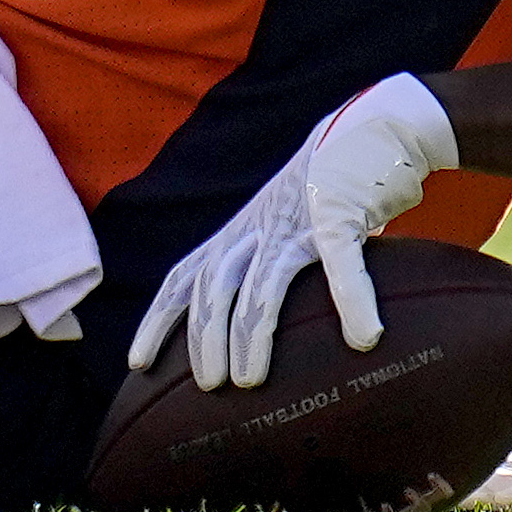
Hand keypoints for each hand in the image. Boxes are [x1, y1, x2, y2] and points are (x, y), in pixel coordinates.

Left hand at [127, 71, 456, 390]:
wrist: (372, 126)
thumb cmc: (331, 194)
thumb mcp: (288, 230)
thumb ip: (273, 272)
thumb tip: (265, 336)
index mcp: (239, 233)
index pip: (183, 277)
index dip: (159, 320)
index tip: (138, 363)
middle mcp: (256, 226)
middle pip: (212, 285)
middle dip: (202, 337)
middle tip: (206, 385)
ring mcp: (295, 219)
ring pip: (260, 281)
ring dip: (251, 333)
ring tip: (249, 379)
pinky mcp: (340, 210)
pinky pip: (343, 262)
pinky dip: (353, 300)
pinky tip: (363, 337)